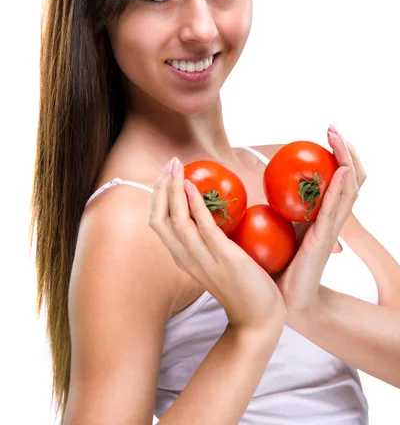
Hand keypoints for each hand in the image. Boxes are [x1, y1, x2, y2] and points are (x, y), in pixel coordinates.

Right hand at [149, 157, 285, 332]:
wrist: (258, 319)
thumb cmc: (240, 287)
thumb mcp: (216, 261)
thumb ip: (208, 240)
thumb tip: (211, 212)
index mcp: (183, 258)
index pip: (158, 223)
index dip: (157, 197)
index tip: (165, 175)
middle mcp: (186, 259)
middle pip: (158, 219)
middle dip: (160, 188)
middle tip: (169, 163)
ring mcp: (203, 260)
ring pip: (175, 220)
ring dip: (172, 190)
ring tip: (176, 166)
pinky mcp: (224, 258)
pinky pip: (203, 227)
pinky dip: (194, 204)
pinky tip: (191, 185)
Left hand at [274, 124, 366, 315]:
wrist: (281, 301)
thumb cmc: (275, 264)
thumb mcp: (274, 228)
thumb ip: (272, 209)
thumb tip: (250, 187)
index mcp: (320, 215)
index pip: (337, 180)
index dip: (337, 156)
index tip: (327, 133)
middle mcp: (330, 219)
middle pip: (350, 179)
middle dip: (345, 151)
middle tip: (333, 129)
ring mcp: (329, 229)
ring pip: (348, 189)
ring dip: (346, 161)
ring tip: (339, 138)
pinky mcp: (323, 241)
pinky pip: (334, 210)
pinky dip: (341, 188)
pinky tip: (341, 171)